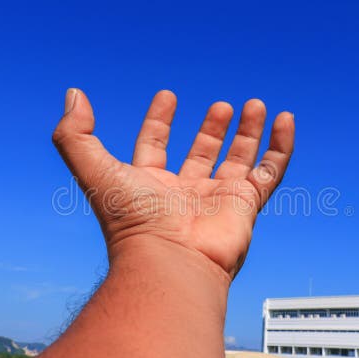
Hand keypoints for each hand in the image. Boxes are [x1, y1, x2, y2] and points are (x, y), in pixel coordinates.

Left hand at [52, 89, 293, 280]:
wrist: (170, 263)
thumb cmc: (131, 222)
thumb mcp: (94, 169)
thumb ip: (74, 134)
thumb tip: (73, 95)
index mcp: (150, 186)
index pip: (155, 147)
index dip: (159, 122)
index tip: (167, 96)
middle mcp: (185, 194)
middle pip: (202, 154)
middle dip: (211, 129)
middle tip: (221, 106)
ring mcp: (219, 201)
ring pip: (239, 161)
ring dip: (247, 132)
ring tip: (254, 104)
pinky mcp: (247, 206)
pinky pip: (271, 172)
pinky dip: (281, 146)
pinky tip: (285, 119)